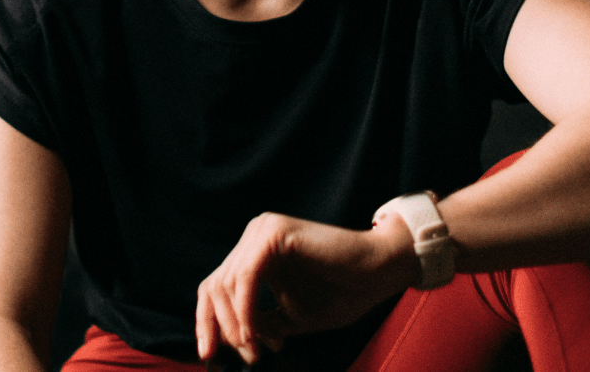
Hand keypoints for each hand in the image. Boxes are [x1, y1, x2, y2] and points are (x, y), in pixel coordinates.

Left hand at [195, 212, 419, 365]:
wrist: (382, 272)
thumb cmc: (342, 293)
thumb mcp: (291, 317)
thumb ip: (260, 324)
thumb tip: (233, 341)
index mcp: (253, 253)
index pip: (214, 287)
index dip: (207, 322)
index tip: (207, 356)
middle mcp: (253, 237)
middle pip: (215, 286)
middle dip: (222, 328)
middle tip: (246, 357)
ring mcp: (261, 231)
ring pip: (227, 284)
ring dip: (237, 324)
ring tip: (255, 351)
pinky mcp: (274, 234)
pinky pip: (247, 277)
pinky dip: (246, 310)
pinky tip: (255, 335)